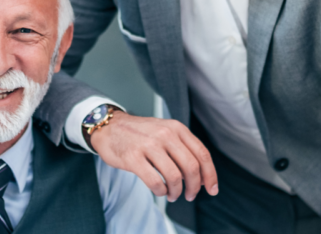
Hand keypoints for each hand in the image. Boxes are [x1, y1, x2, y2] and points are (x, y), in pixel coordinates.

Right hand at [90, 111, 217, 201]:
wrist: (109, 126)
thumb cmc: (139, 133)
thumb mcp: (165, 130)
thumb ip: (183, 148)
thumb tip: (201, 176)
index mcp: (176, 128)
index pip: (202, 154)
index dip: (210, 175)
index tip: (211, 189)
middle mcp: (165, 134)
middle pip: (192, 167)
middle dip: (194, 187)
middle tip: (190, 195)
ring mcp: (148, 145)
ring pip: (175, 177)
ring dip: (176, 192)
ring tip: (172, 195)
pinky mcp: (133, 157)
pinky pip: (155, 182)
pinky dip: (161, 191)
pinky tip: (159, 191)